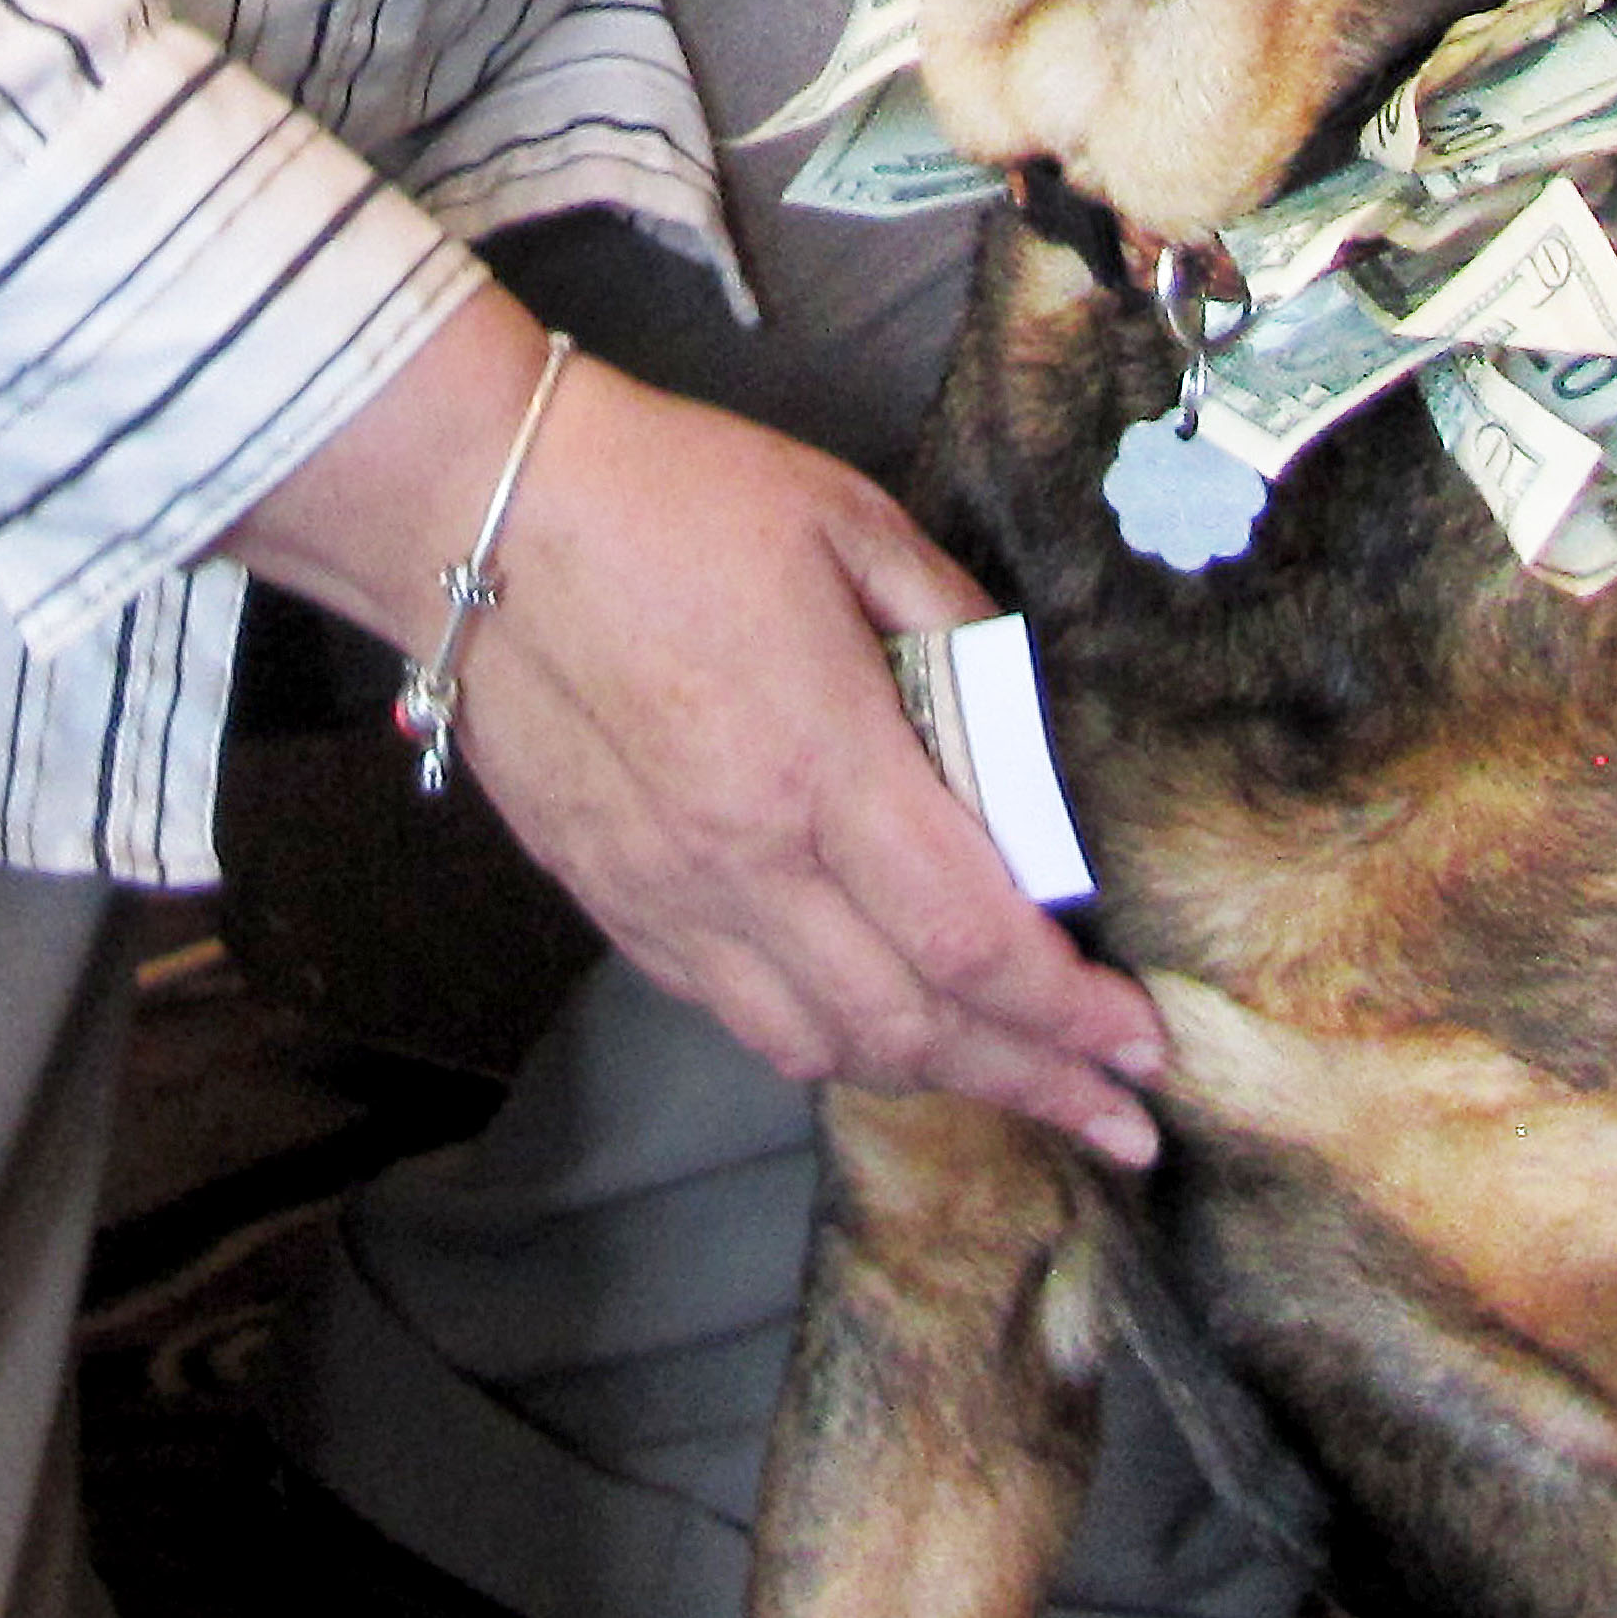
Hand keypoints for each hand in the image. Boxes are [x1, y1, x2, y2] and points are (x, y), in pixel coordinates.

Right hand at [234, 290, 1166, 1167]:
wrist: (475, 515)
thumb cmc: (668, 498)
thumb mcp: (851, 524)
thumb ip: (955, 629)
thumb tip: (1018, 720)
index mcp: (820, 765)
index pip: (974, 942)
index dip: (1069, 1015)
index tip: (1141, 1043)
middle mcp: (745, 862)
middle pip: (913, 1030)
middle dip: (1034, 1085)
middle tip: (1117, 1119)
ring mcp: (667, 896)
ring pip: (820, 1046)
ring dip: (932, 1079)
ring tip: (1014, 1083)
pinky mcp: (612, 901)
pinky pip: (734, 1014)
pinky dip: (823, 1042)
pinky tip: (875, 1029)